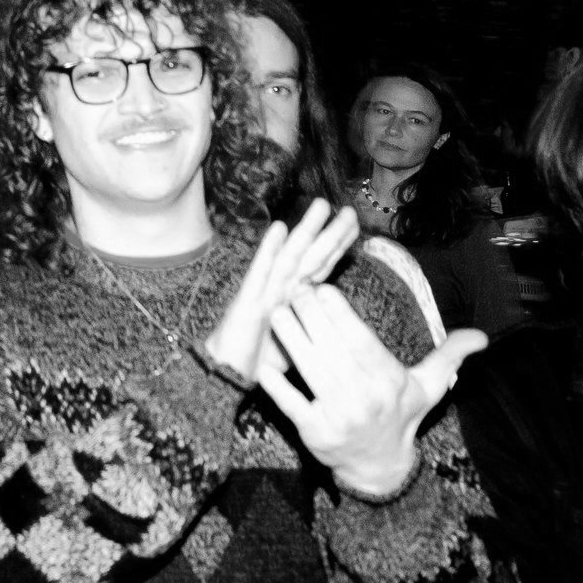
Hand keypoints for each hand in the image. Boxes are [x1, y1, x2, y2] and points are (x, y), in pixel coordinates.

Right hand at [201, 199, 357, 378]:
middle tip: (349, 210)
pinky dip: (269, 251)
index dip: (338, 244)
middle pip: (310, 256)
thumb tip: (339, 328)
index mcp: (294, 298)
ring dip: (305, 231)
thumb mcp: (300, 344)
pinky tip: (278, 229)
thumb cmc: (260, 361)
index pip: (320, 266)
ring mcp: (263, 293)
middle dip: (330, 233)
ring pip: (289, 257)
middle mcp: (280, 289)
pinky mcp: (247, 303)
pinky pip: (260, 274)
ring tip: (320, 207)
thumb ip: (315, 329)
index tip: (356, 225)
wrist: (226, 375)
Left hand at [258, 285, 487, 497]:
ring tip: (276, 312)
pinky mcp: (314, 433)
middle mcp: (365, 398)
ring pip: (309, 370)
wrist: (379, 466)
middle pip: (332, 350)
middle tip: (293, 291)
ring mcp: (339, 417)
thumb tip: (482, 336)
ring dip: (290, 340)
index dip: (340, 314)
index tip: (321, 289)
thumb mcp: (429, 387)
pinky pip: (291, 404)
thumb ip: (450, 356)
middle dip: (309, 317)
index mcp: (389, 381)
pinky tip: (264, 362)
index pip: (362, 341)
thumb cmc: (400, 415)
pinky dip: (277, 385)